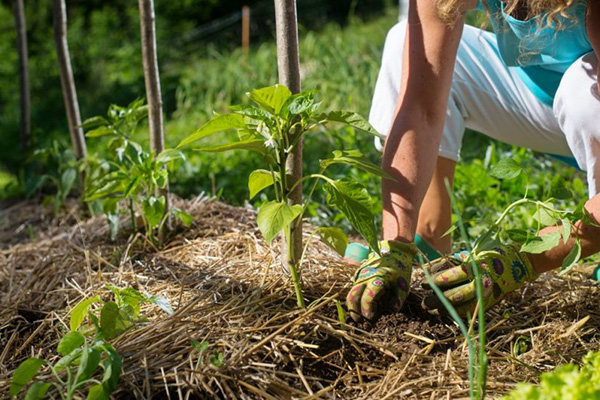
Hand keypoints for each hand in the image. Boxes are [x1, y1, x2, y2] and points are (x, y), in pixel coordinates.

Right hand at [346, 240, 416, 320]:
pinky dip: (355, 297)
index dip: (367, 310)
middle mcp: (365, 277)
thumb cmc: (399, 268)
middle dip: (354, 311)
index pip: (368, 298)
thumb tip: (391, 310)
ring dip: (353, 305)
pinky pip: (353, 287)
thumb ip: (398, 299)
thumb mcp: (403, 283)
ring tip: (358, 315)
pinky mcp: (358, 273)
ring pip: (351, 292)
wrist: (392, 250)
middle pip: (353, 296)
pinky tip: (361, 304)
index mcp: (378, 279)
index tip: (371, 318)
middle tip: (359, 321)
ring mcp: (360, 274)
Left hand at [422, 245, 538, 316]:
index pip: (448, 275)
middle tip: (424, 302)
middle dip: (436, 298)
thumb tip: (430, 269)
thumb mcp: (472, 254)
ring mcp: (485, 293)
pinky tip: (448, 313)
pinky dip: (458, 312)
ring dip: (444, 308)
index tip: (423, 282)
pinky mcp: (490, 301)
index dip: (434, 280)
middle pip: (452, 293)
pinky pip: (472, 310)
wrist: (518, 262)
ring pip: (461, 304)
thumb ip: (454, 262)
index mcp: (473, 266)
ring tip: (432, 309)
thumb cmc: (491, 255)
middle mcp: (479, 280)